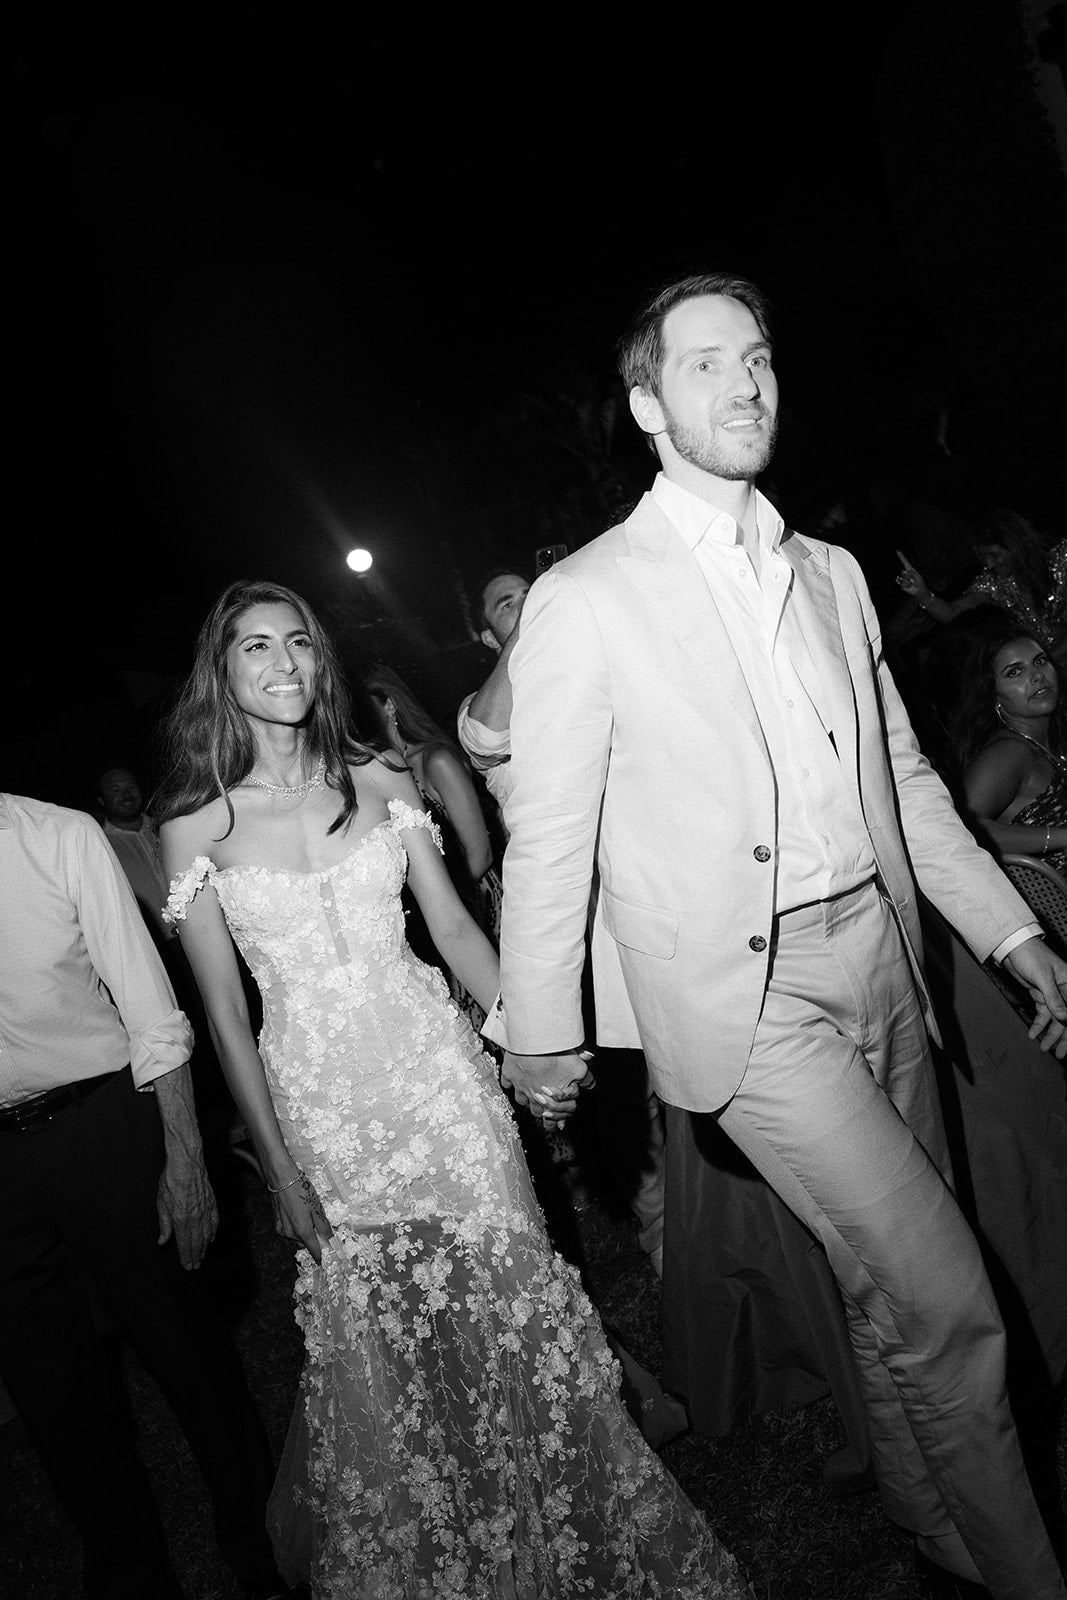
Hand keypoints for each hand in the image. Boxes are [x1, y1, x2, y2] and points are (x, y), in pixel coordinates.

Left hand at [157, 1151, 218, 1269]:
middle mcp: (195, 1218)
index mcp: (181, 1220)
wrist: (187, 1164)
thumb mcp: (161, 1204)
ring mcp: (206, 1211)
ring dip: (204, 1247)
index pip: (185, 1244)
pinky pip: (214, 1222)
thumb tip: (163, 1241)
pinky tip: (212, 1238)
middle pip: (197, 1242)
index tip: (188, 1266)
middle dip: (196, 1256)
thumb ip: (164, 1225)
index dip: (186, 1257)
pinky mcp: (212, 1203)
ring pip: (207, 1234)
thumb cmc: (172, 1181)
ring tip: (203, 1256)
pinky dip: (213, 1232)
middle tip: (195, 1266)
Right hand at [270, 1171, 333, 1263]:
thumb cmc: (301, 1191)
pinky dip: (294, 1229)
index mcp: (303, 1231)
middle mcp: (291, 1234)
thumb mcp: (317, 1207)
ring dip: (303, 1234)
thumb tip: (330, 1240)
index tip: (327, 1259)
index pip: (314, 1251)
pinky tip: (297, 1215)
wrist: (282, 1179)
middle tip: (317, 1228)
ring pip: (296, 1239)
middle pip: (305, 1245)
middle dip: (312, 1241)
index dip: (321, 1256)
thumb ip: (323, 1226)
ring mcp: (282, 1230)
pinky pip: (289, 1233)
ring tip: (306, 1217)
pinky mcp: (276, 1225)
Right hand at [500, 1050, 594, 1128]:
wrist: (533, 1042)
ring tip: (531, 1095)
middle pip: (537, 1112)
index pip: (556, 1116)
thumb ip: (586, 1079)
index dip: (561, 1116)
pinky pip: (506, 1083)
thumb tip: (591, 1085)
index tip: (564, 1114)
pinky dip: (510, 1083)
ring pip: (521, 1100)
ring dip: (526, 1100)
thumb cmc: (555, 1055)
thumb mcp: (578, 1068)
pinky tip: (512, 1081)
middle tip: (547, 1108)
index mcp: (551, 1098)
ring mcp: (519, 1085)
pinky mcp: (509, 1074)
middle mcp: (534, 1095)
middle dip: (543, 1112)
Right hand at [894, 551, 929, 600]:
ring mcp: (902, 578)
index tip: (897, 551)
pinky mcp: (900, 584)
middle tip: (913, 580)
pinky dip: (906, 585)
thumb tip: (904, 571)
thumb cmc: (920, 583)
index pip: (905, 562)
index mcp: (910, 569)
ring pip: (903, 578)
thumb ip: (912, 573)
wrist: (919, 591)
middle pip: (903, 571)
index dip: (901, 556)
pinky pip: (902, 583)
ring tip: (912, 583)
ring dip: (908, 581)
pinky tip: (909, 586)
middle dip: (908, 576)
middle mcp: (905, 573)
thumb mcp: (918, 576)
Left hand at [1002, 935, 1066, 1057]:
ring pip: (1055, 1019)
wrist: (1014, 947)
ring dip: (1050, 1034)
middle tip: (1060, 1054)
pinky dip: (1039, 1024)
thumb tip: (1063, 1017)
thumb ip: (1053, 997)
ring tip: (1044, 1048)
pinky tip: (1032, 1034)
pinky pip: (1043, 1014)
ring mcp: (1053, 994)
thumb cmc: (1031, 955)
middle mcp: (1065, 991)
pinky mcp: (1041, 995)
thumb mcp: (1042, 976)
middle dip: (1064, 1037)